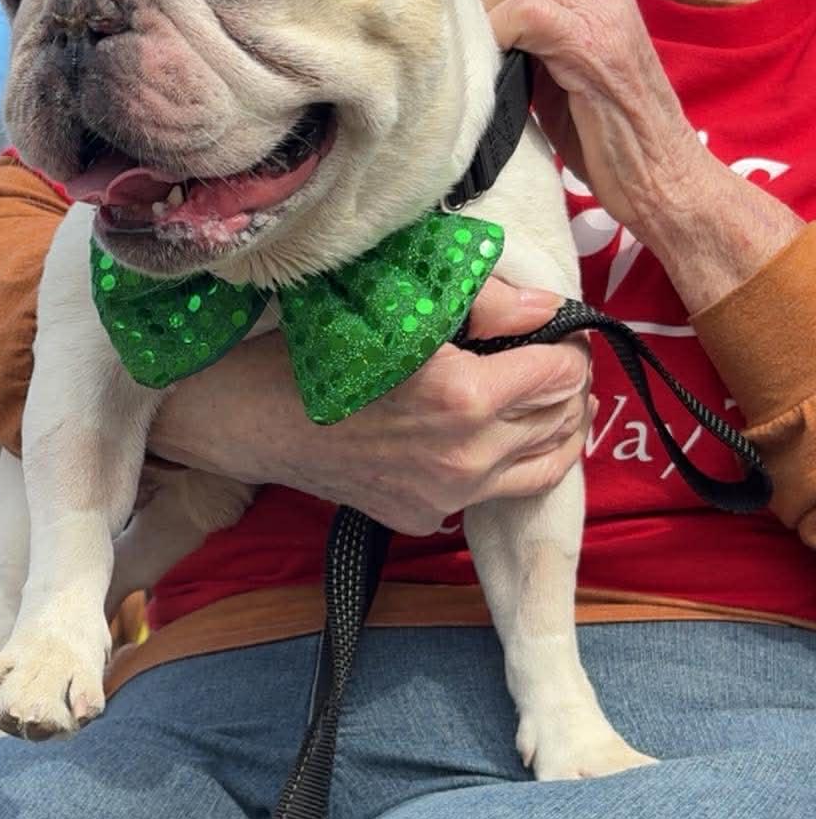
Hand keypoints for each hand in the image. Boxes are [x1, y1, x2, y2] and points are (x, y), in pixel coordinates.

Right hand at [149, 275, 592, 535]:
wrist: (250, 415)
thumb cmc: (316, 344)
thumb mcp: (400, 302)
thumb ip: (487, 304)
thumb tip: (548, 308)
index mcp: (465, 396)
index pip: (564, 373)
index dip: (568, 345)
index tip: (555, 331)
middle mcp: (465, 457)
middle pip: (562, 422)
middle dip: (566, 387)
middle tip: (550, 361)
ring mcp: (447, 496)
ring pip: (543, 469)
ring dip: (551, 430)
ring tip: (538, 400)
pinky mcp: (425, 516)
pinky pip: (488, 492)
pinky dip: (501, 463)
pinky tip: (478, 433)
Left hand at [461, 0, 701, 236]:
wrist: (664, 177)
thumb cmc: (604, 135)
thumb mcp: (553, 69)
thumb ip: (520, 34)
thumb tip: (458, 23)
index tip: (442, 18)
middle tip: (449, 40)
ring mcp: (599, 10)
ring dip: (474, 9)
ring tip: (467, 56)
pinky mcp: (595, 46)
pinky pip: (526, 12)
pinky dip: (496, 34)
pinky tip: (490, 69)